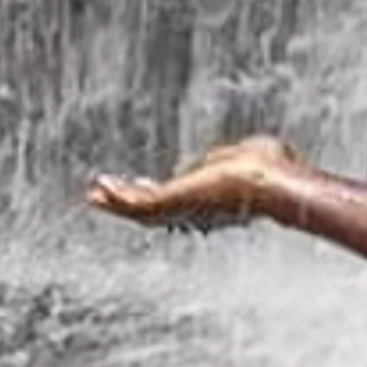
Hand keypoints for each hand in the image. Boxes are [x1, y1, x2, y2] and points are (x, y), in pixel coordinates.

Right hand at [89, 132, 299, 228]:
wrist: (272, 182)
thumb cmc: (271, 170)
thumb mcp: (239, 157)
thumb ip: (222, 159)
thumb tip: (212, 158)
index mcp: (209, 197)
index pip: (175, 197)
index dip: (154, 191)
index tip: (139, 183)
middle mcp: (193, 208)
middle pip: (152, 208)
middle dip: (127, 200)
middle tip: (104, 194)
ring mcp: (183, 208)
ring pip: (140, 209)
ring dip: (115, 202)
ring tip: (94, 194)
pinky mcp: (174, 204)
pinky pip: (138, 205)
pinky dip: (117, 199)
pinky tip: (100, 190)